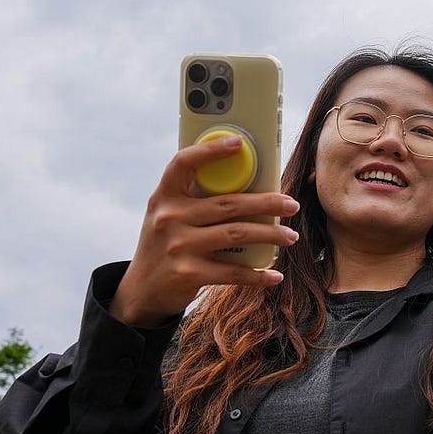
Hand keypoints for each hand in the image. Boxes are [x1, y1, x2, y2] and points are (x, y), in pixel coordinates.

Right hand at [110, 135, 299, 325]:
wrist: (141, 291)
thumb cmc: (166, 244)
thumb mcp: (168, 216)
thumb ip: (194, 200)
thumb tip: (248, 185)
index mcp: (165, 197)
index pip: (184, 163)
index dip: (210, 150)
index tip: (239, 142)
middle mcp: (169, 218)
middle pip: (229, 203)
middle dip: (267, 203)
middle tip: (291, 204)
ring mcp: (178, 246)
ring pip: (237, 233)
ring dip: (270, 235)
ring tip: (290, 236)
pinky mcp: (188, 273)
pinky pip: (232, 272)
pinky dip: (257, 275)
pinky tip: (274, 275)